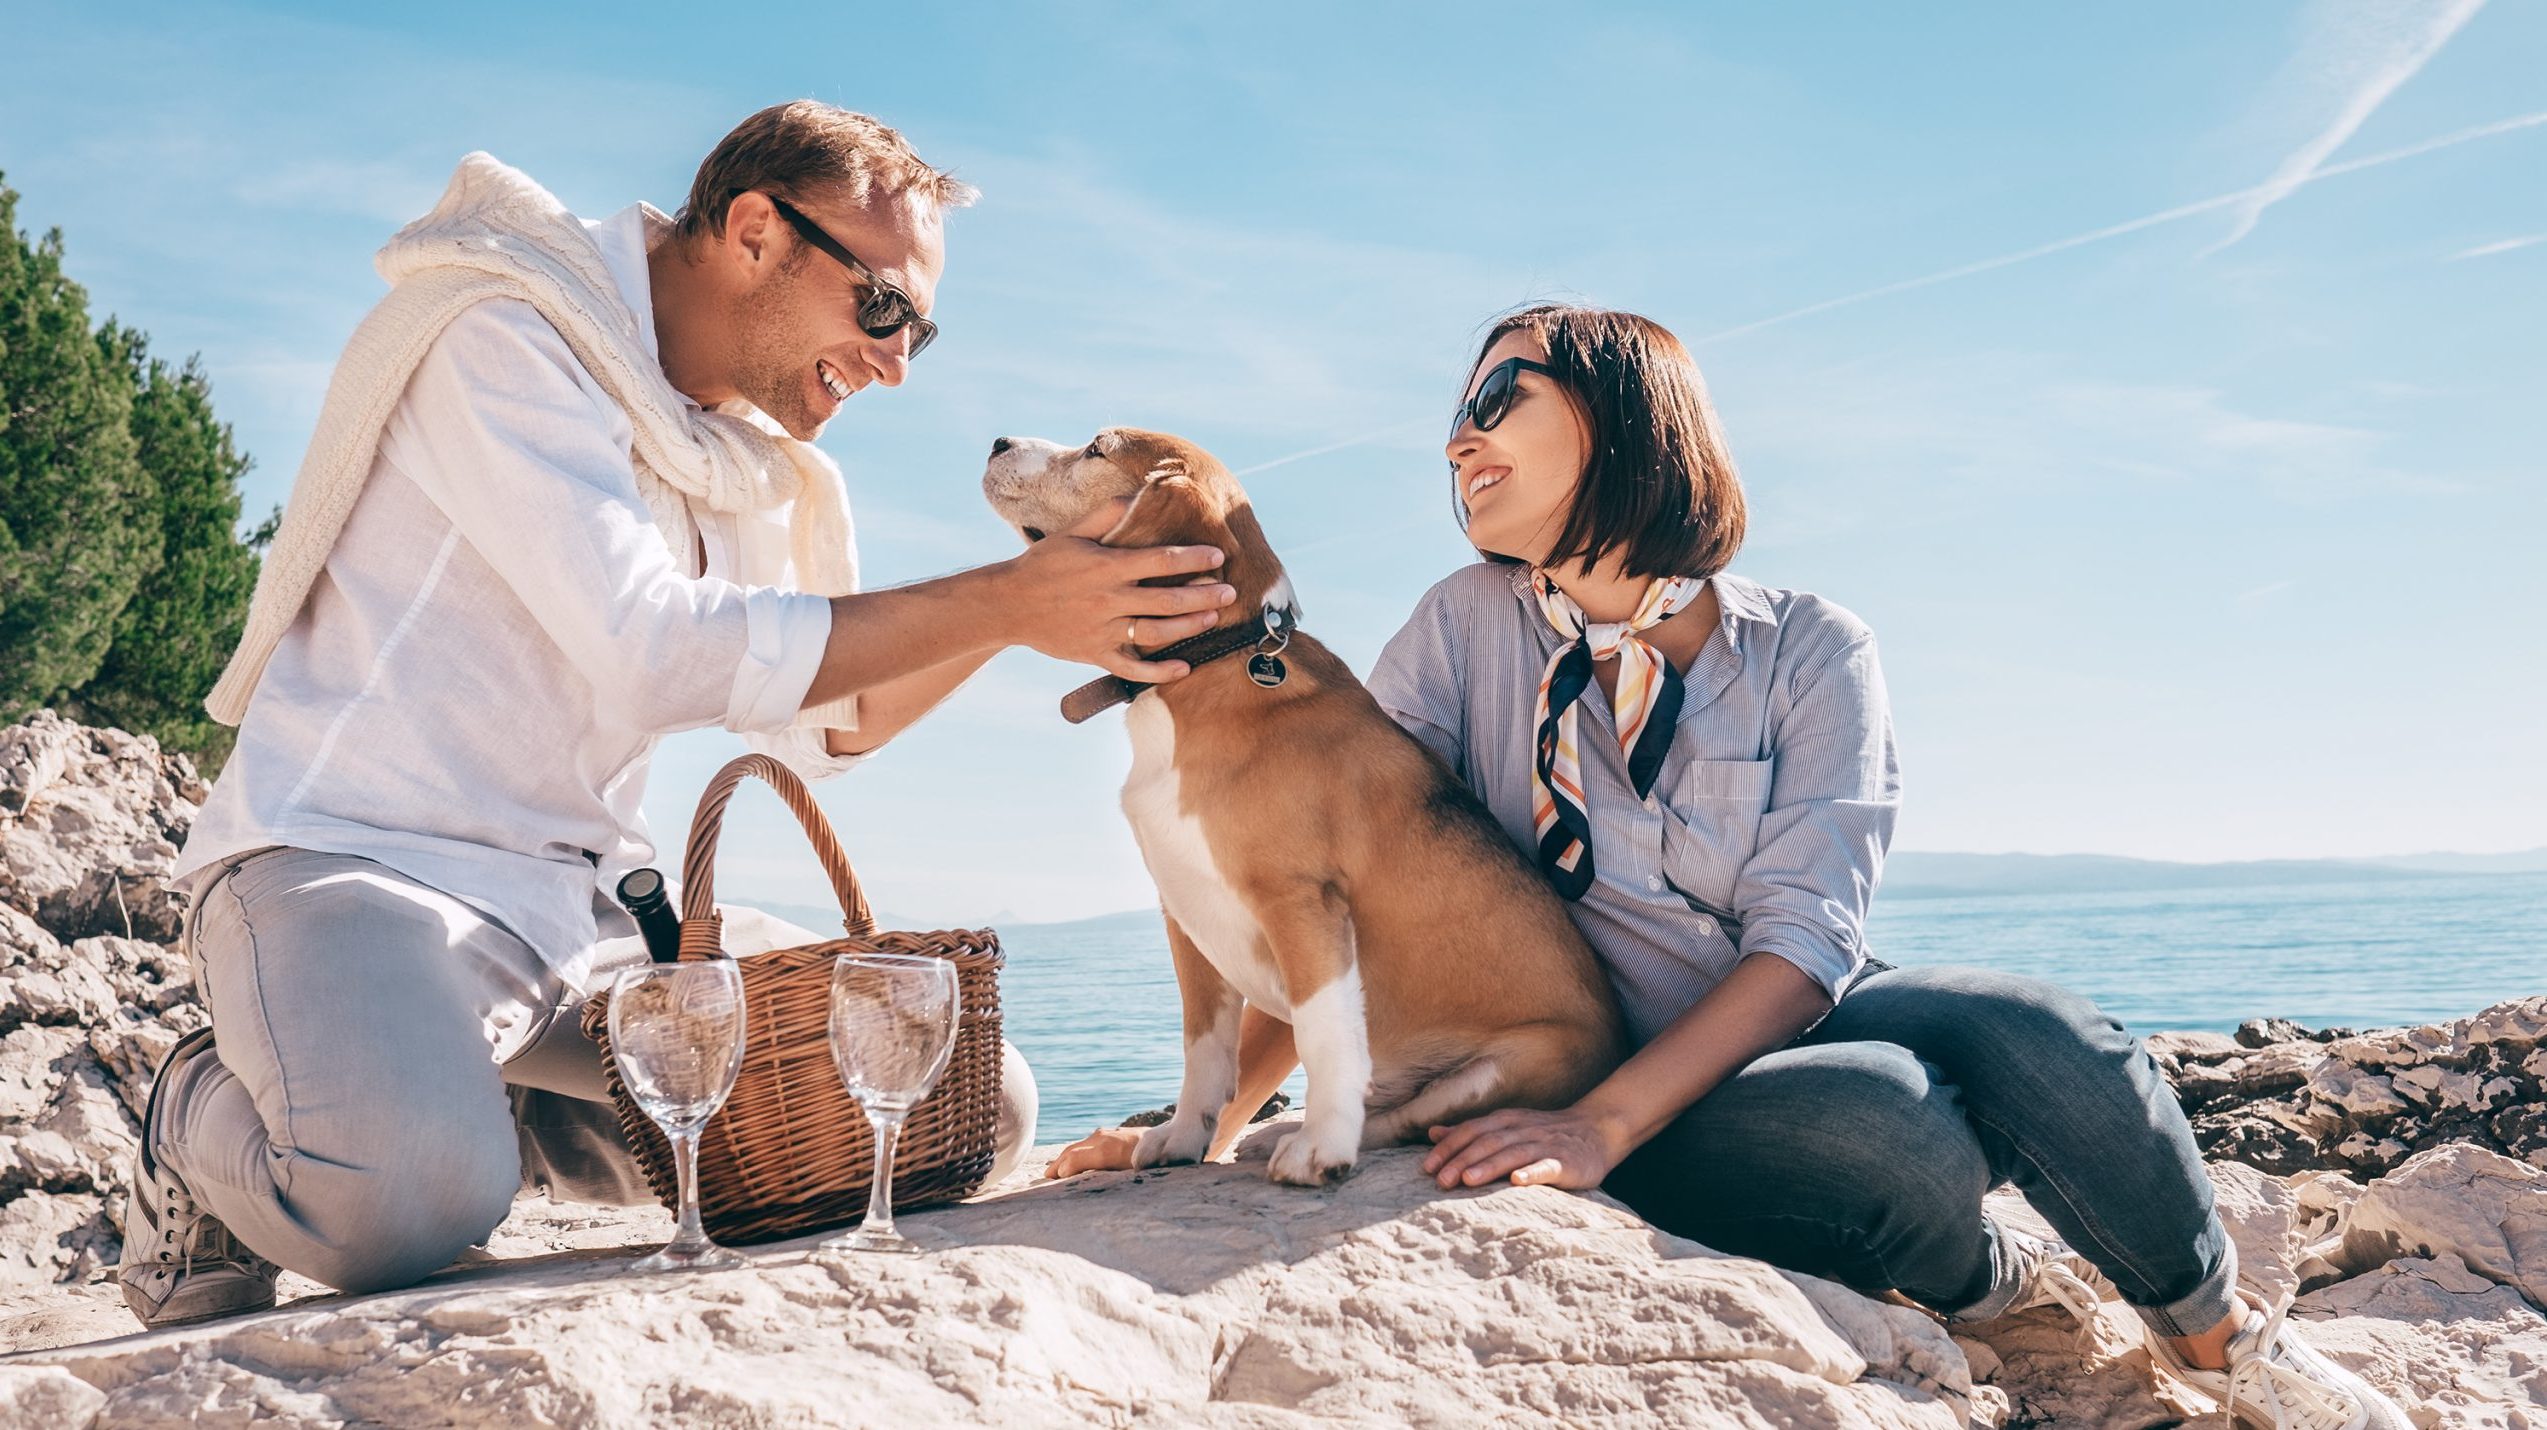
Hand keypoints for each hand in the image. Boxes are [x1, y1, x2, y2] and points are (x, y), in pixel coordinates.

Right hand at [997, 519, 1233, 684]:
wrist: (1008, 605)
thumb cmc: (1043, 564)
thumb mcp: (1072, 532)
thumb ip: (1107, 514)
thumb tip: (1138, 493)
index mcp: (1106, 566)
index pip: (1159, 560)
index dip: (1192, 558)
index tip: (1217, 557)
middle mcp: (1108, 599)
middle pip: (1166, 600)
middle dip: (1202, 597)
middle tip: (1230, 593)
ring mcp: (1103, 630)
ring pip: (1155, 633)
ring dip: (1188, 627)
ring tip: (1212, 619)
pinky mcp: (1095, 654)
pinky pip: (1132, 668)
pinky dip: (1159, 672)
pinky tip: (1184, 668)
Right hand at [1045, 1126, 1143, 1178]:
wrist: (1172, 1140)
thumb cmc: (1152, 1161)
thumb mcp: (1127, 1169)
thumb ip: (1100, 1169)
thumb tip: (1071, 1171)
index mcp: (1105, 1148)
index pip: (1073, 1158)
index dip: (1061, 1169)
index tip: (1052, 1182)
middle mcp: (1102, 1138)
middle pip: (1072, 1151)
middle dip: (1058, 1164)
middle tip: (1045, 1179)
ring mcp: (1106, 1134)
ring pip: (1078, 1146)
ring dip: (1065, 1158)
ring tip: (1054, 1171)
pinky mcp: (1111, 1134)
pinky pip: (1087, 1144)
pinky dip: (1076, 1153)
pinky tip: (1073, 1161)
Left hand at [1422, 1105, 1628, 1190]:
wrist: (1596, 1130)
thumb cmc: (1544, 1133)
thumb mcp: (1506, 1127)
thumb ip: (1470, 1131)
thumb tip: (1433, 1133)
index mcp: (1505, 1121)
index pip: (1471, 1131)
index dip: (1449, 1148)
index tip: (1427, 1168)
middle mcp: (1522, 1130)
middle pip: (1487, 1143)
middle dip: (1462, 1161)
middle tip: (1441, 1181)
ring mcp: (1544, 1145)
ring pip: (1512, 1153)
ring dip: (1489, 1165)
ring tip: (1468, 1180)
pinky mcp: (1565, 1162)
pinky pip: (1546, 1167)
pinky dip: (1532, 1173)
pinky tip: (1518, 1181)